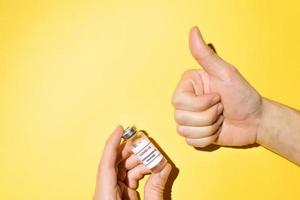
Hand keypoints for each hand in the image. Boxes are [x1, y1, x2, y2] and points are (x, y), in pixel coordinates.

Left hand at [93, 125, 171, 199]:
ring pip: (121, 170)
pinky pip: (125, 178)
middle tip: (143, 143)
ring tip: (150, 156)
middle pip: (115, 164)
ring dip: (137, 162)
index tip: (119, 129)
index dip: (112, 143)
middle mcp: (105, 194)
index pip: (106, 163)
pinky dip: (137, 171)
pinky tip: (148, 168)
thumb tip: (164, 168)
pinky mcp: (116, 196)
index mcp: (105, 196)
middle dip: (131, 152)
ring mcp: (110, 194)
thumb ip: (156, 188)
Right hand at [172, 26, 262, 146]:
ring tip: (220, 119)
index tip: (217, 97)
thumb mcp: (225, 73)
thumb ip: (206, 55)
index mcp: (188, 86)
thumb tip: (193, 30)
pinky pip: (191, 141)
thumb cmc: (242, 95)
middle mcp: (186, 102)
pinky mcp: (194, 134)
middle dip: (208, 117)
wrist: (255, 120)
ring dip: (209, 128)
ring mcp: (189, 119)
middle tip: (221, 108)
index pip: (178, 101)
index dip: (200, 104)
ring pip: (185, 130)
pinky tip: (217, 130)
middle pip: (181, 117)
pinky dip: (207, 138)